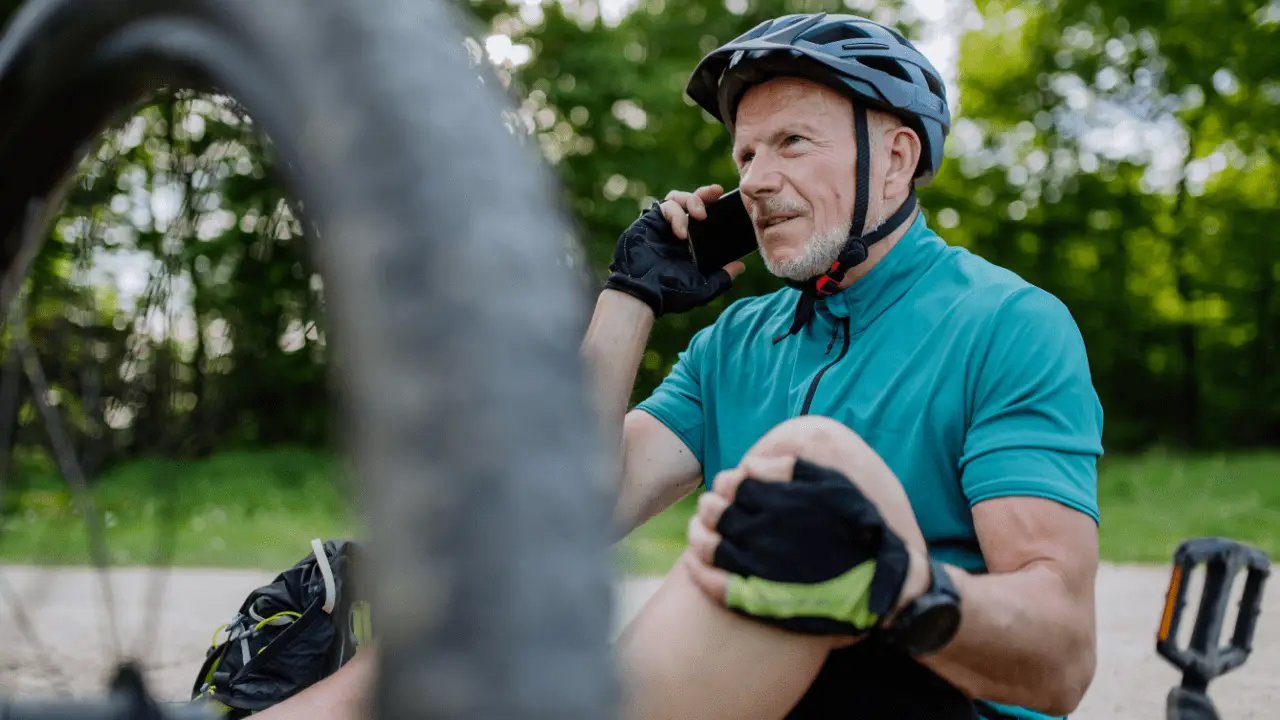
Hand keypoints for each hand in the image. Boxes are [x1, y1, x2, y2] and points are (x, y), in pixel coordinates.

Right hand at [604, 184, 746, 316]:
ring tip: (700, 215)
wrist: (644, 294)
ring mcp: (663, 225)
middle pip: (693, 201)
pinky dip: (676, 214)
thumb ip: (722, 277)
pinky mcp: (650, 221)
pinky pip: (665, 206)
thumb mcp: (704, 287)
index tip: (728, 198)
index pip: (707, 217)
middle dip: (706, 194)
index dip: (717, 206)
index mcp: (693, 243)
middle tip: (717, 193)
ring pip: (678, 198)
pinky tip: (680, 232)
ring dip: (692, 200)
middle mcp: (679, 231)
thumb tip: (741, 266)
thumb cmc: (671, 294)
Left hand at [684, 455, 927, 642]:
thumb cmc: (859, 532)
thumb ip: (791, 468)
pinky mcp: (755, 599)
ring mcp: (755, 567)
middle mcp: (762, 532)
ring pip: (706, 545)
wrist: (876, 586)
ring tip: (700, 532)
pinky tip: (694, 563)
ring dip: (697, 535)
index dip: (728, 484)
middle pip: (715, 512)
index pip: (732, 484)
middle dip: (711, 506)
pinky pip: (713, 585)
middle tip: (715, 509)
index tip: (732, 488)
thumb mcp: (833, 486)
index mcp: (777, 502)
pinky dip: (697, 571)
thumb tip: (751, 464)